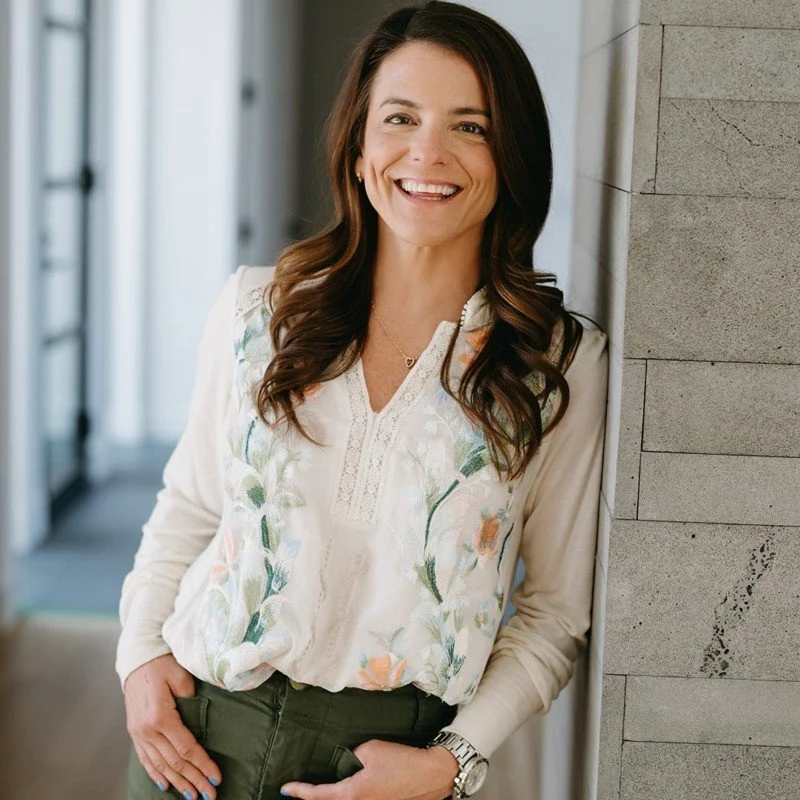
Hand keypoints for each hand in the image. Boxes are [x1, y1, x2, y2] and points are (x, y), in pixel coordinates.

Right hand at [123, 653, 222, 799]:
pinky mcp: (134, 732)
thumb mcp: (181, 677)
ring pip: (160, 765)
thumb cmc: (163, 664)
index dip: (203, 764)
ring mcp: (138, 733)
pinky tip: (166, 786)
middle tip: (210, 795)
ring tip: (192, 796)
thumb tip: (201, 720)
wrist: (137, 658)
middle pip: (174, 762)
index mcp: (161, 716)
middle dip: (194, 780)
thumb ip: (192, 700)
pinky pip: (145, 759)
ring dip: (178, 782)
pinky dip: (156, 774)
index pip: (187, 748)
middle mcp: (147, 730)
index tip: (216, 778)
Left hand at [279, 739, 459, 798]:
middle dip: (316, 796)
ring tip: (324, 785)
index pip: (318, 795)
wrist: (431, 774)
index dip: (299, 792)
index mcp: (352, 793)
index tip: (285, 789)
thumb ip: (352, 757)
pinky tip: (354, 783)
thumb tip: (347, 763)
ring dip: (337, 794)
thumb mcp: (370, 750)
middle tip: (299, 789)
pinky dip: (352, 793)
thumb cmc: (401, 761)